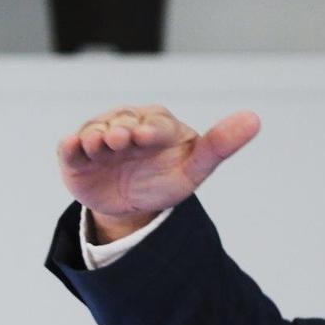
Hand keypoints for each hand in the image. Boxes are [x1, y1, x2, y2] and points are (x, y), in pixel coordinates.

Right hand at [57, 106, 259, 241]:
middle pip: (121, 122)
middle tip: (121, 141)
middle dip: (121, 131)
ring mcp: (98, 138)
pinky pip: (69, 148)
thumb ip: (221, 144)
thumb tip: (255, 119)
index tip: (148, 136)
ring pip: (95, 131)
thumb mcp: (196, 167)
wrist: (133, 206)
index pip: (155, 122)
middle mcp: (125, 124)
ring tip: (100, 145)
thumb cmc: (168, 179)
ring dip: (96, 137)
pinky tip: (73, 146)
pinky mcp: (76, 156)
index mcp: (156, 123)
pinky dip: (70, 146)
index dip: (151, 128)